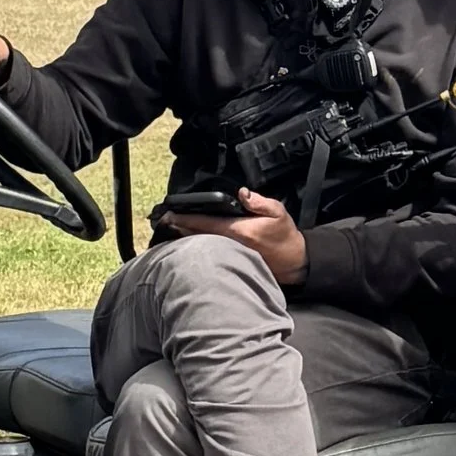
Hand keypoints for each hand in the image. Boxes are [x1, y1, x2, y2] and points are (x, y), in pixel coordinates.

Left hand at [162, 189, 308, 284]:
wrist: (294, 262)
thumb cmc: (285, 237)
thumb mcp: (278, 212)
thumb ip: (259, 201)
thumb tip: (242, 193)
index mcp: (239, 232)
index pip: (206, 224)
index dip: (186, 219)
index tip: (170, 215)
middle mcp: (230, 245)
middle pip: (197, 236)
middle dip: (179, 227)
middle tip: (162, 220)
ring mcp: (229, 255)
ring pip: (201, 244)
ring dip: (185, 236)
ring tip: (170, 228)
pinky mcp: (231, 261)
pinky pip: (209, 251)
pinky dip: (197, 244)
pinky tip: (188, 240)